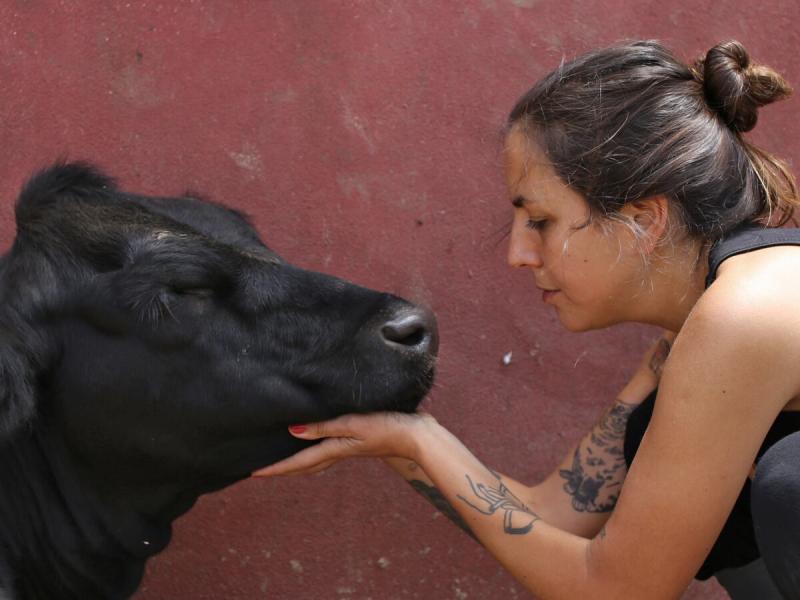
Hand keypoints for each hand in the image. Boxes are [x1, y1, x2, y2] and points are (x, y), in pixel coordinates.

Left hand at [251, 411, 437, 476]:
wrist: (418, 436)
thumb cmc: (388, 426)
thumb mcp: (354, 424)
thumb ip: (324, 427)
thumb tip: (292, 432)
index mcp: (335, 449)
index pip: (299, 462)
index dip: (276, 468)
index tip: (253, 474)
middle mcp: (339, 451)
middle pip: (305, 466)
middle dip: (283, 470)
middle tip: (262, 473)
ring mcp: (349, 448)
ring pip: (316, 461)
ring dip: (298, 463)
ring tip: (284, 461)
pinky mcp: (359, 441)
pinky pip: (328, 451)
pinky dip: (315, 452)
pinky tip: (318, 443)